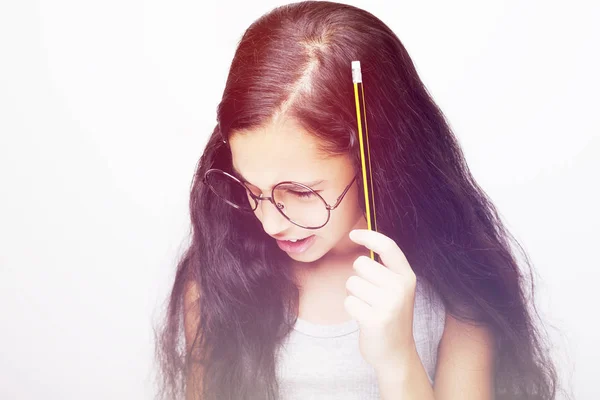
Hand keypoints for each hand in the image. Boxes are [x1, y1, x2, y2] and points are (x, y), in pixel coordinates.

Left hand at [345, 229, 417, 371]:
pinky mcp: (375, 320)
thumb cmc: (390, 316)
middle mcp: (400, 287)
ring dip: (355, 295)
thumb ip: (384, 268)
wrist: (396, 353)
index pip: (388, 246)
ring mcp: (389, 304)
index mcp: (407, 276)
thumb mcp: (396, 289)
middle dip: (358, 278)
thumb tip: (361, 238)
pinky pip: (349, 302)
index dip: (369, 236)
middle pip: (360, 264)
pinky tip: (365, 319)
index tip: (353, 234)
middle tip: (370, 297)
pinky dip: (352, 310)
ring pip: (352, 283)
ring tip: (368, 308)